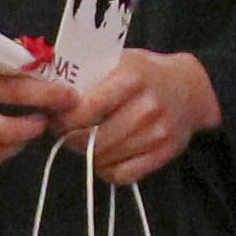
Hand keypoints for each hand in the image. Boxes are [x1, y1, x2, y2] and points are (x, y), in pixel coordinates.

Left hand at [59, 45, 219, 187]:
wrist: (190, 88)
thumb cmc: (144, 73)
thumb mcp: (117, 60)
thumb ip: (86, 73)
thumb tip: (45, 88)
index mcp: (131, 79)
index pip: (85, 109)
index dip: (62, 120)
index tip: (55, 119)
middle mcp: (147, 106)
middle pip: (94, 140)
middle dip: (71, 140)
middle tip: (65, 134)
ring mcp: (158, 132)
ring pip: (107, 159)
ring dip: (89, 155)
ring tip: (85, 143)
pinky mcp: (165, 153)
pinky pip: (125, 175)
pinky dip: (108, 171)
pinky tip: (105, 158)